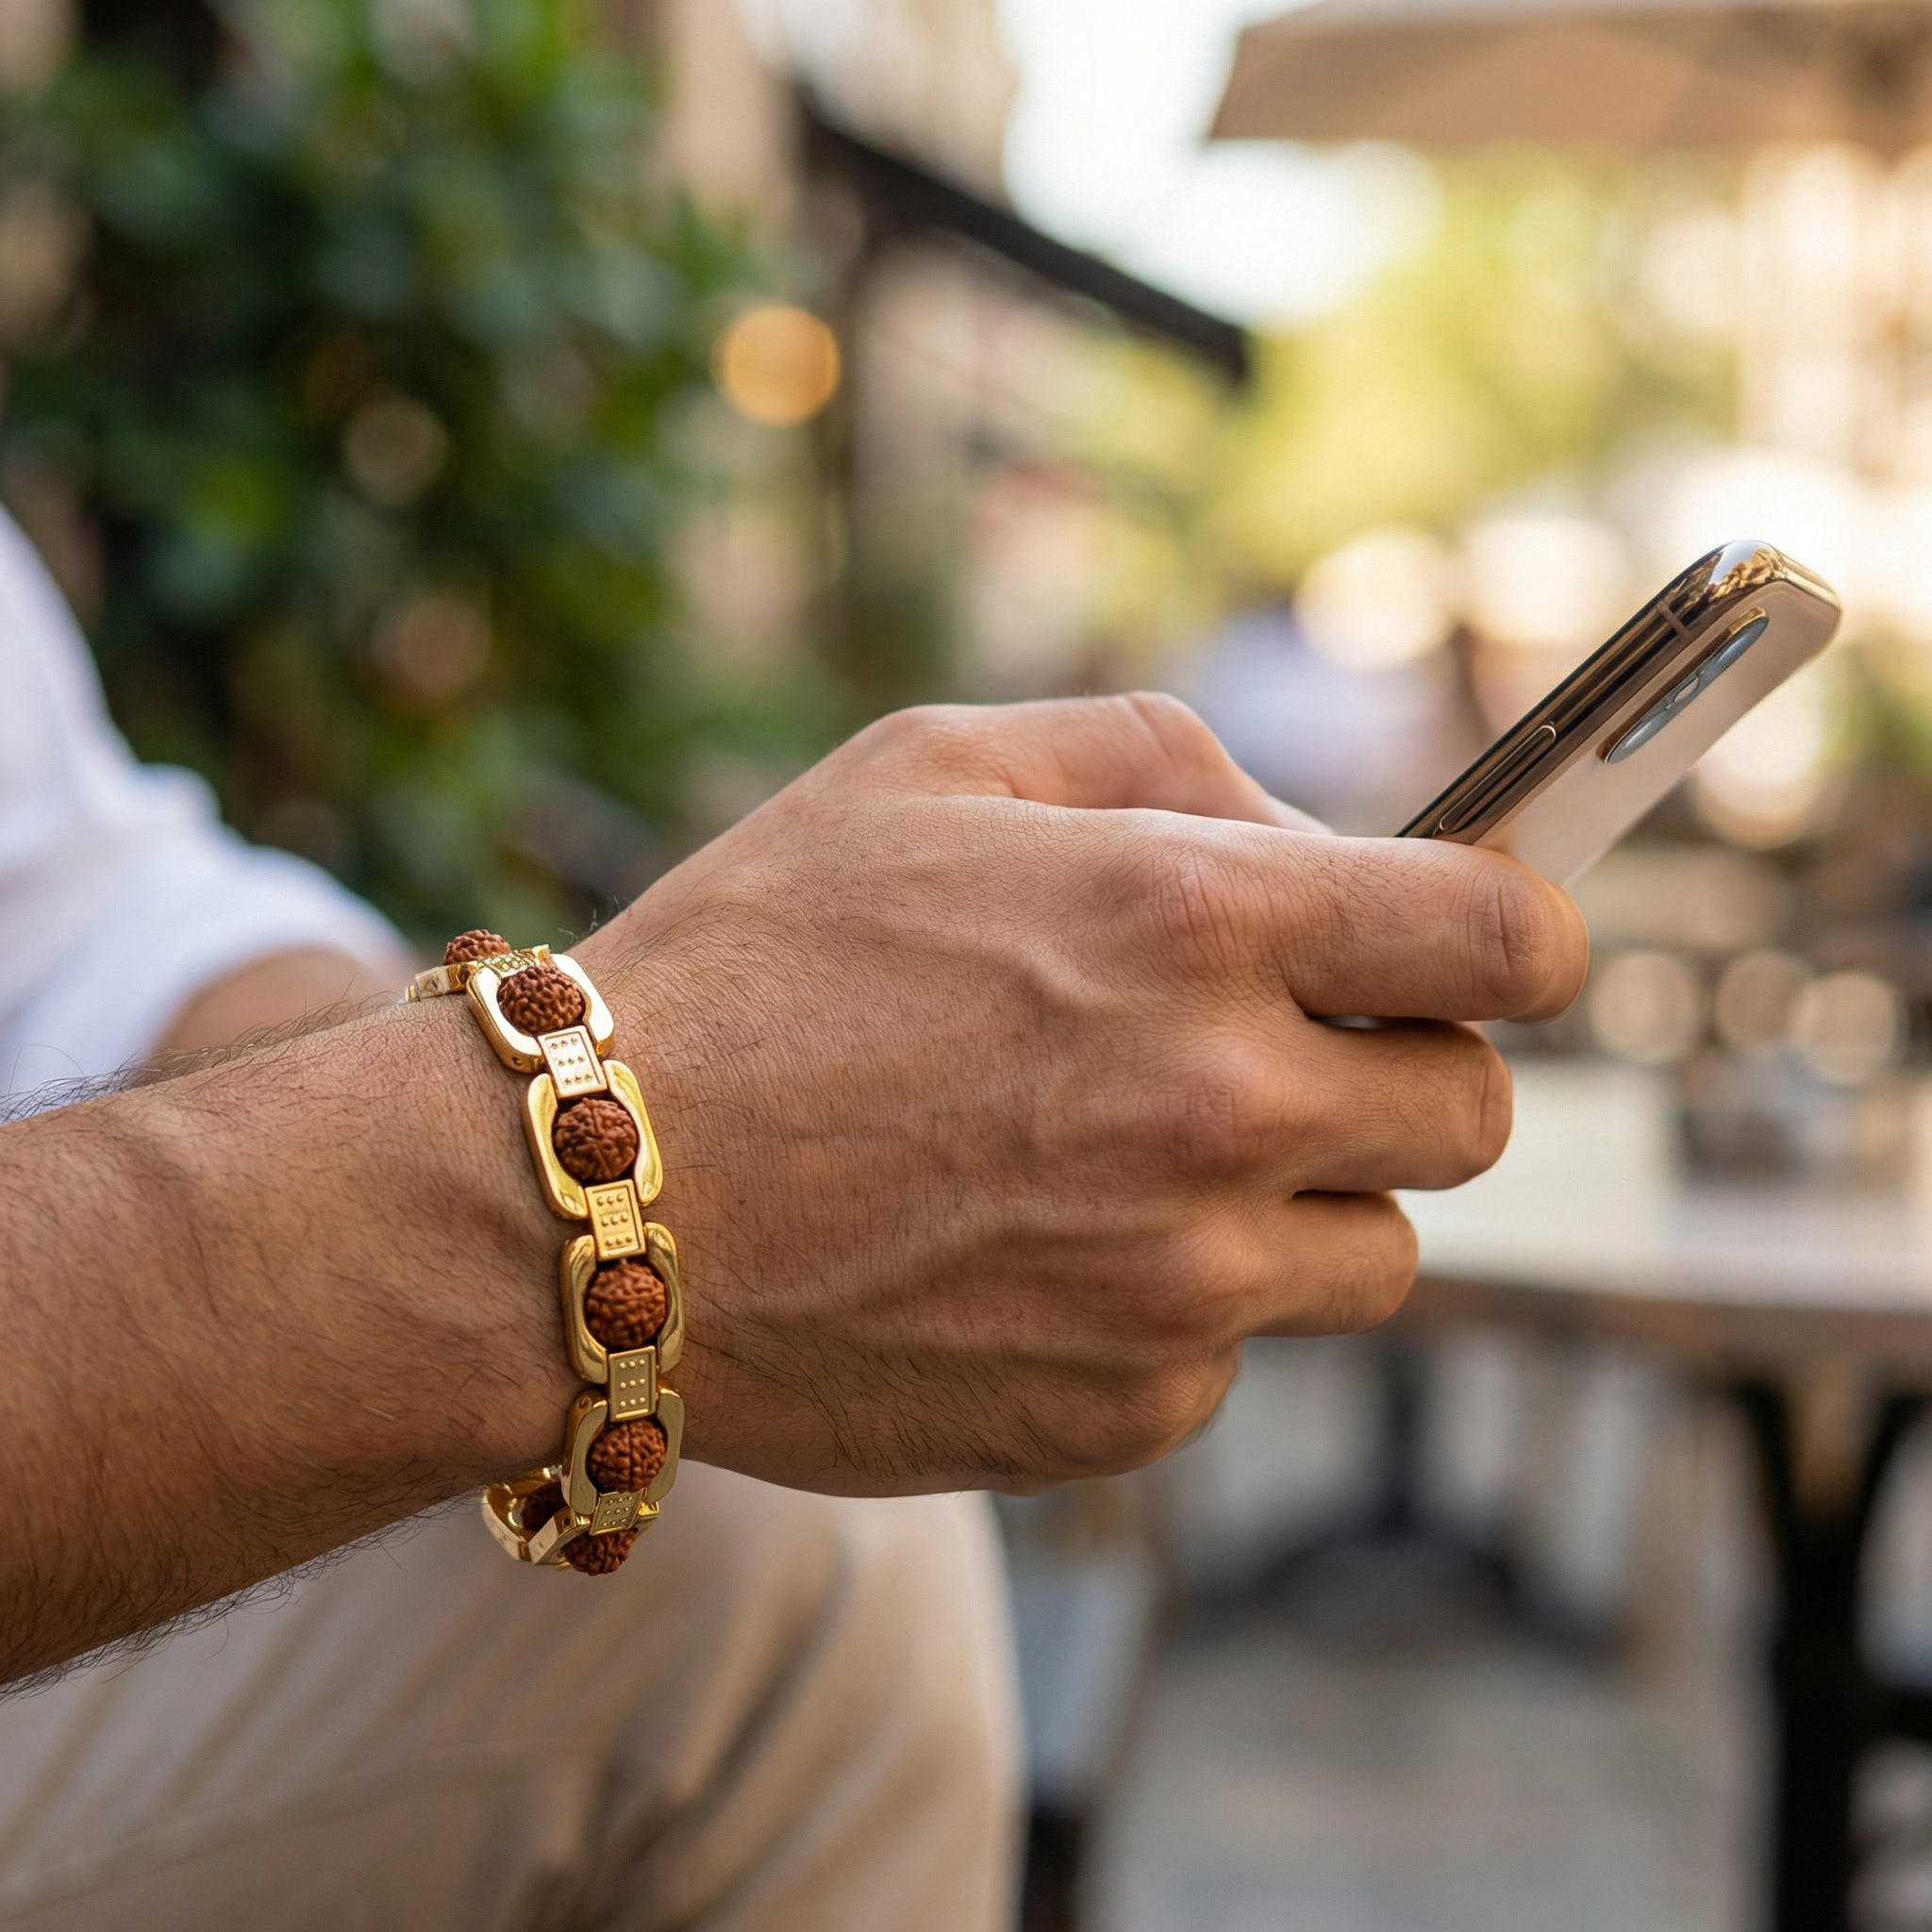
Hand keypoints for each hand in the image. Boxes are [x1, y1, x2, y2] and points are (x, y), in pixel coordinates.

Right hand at [578, 695, 1586, 1494]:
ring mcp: (1181, 1285)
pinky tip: (1036, 1254)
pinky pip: (1238, 1358)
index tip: (1475, 947)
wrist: (582, 1203)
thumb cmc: (751, 961)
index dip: (1515, 937)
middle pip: (1473, 1117)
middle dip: (1400, 1073)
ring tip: (1133, 1161)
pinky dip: (1177, 1308)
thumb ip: (1167, 758)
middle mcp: (1220, 1110)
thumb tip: (1317, 838)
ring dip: (1300, 1201)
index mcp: (1197, 921)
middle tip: (1274, 1052)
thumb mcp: (935, 763)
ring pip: (1379, 1256)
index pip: (1507, 941)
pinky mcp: (1124, 1415)